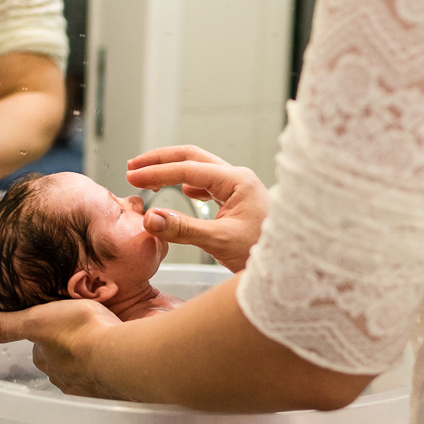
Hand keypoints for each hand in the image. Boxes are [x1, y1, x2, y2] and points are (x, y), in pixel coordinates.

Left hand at [0, 299, 125, 397]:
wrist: (118, 355)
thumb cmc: (78, 331)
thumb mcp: (37, 318)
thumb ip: (8, 324)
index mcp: (45, 360)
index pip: (41, 347)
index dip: (48, 334)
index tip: (60, 323)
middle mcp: (61, 377)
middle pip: (61, 361)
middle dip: (68, 349)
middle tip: (83, 331)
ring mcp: (86, 386)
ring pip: (83, 370)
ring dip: (89, 359)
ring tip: (102, 344)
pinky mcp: (109, 390)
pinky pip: (105, 378)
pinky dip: (108, 368)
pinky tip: (116, 359)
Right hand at [126, 146, 267, 272]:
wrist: (291, 265)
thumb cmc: (262, 253)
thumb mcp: (219, 242)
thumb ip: (182, 229)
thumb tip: (149, 218)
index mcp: (236, 181)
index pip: (187, 169)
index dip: (157, 172)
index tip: (132, 177)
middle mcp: (239, 177)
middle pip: (193, 157)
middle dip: (161, 161)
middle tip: (133, 167)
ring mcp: (240, 187)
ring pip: (200, 168)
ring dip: (173, 169)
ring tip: (149, 177)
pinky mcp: (239, 199)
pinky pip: (209, 182)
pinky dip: (188, 182)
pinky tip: (182, 190)